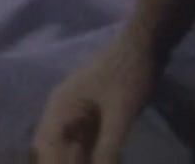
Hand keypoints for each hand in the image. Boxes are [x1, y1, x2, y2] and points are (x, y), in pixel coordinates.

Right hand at [33, 31, 157, 163]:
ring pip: (72, 148)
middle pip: (57, 149)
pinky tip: (104, 162)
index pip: (46, 145)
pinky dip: (93, 156)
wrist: (148, 42)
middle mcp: (64, 111)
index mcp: (60, 106)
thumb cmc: (129, 73)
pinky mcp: (96, 116)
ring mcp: (80, 114)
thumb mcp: (120, 113)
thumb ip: (108, 148)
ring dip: (79, 161)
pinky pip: (88, 143)